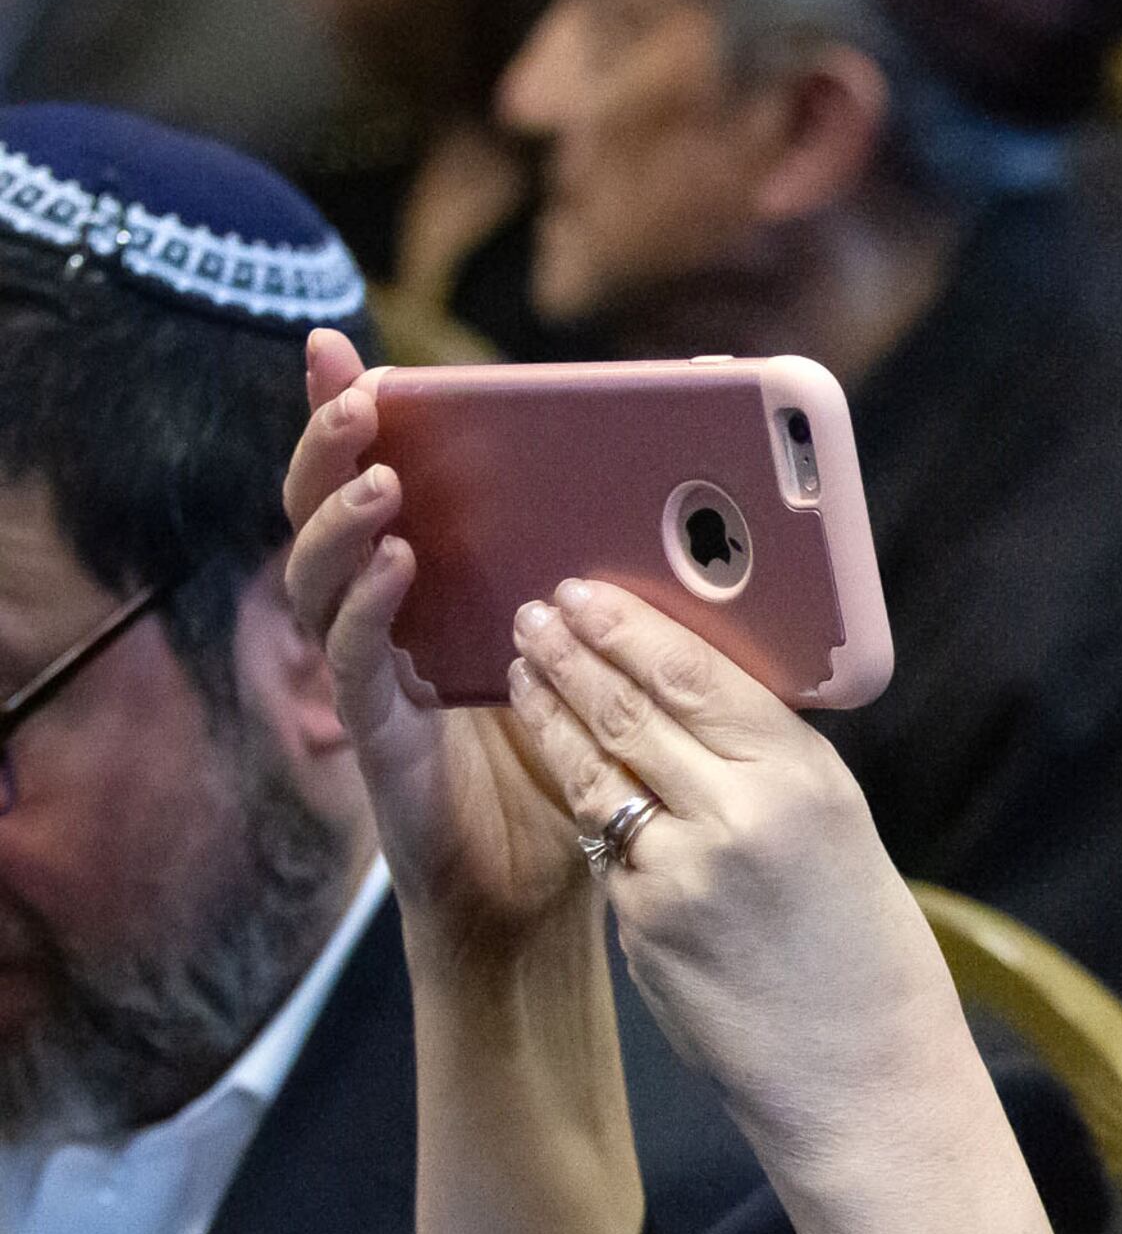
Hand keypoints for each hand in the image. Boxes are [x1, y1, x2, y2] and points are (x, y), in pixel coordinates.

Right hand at [281, 329, 588, 961]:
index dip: (349, 416)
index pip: (378, 483)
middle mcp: (383, 618)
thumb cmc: (579, 759)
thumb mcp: (603, 647)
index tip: (343, 347)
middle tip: (358, 390)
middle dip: (331, 446)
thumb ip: (611, 577)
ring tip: (380, 478)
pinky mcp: (379, 736)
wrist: (551, 886)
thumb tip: (687, 492)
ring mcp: (370, 676)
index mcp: (432, 585)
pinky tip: (395, 566)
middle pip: (327, 514)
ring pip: (322, 581)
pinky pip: (360, 661)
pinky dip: (371, 608)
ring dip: (345, 523)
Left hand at [505, 581, 1066, 1233]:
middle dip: (573, 651)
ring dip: (549, 708)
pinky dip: (572, 792)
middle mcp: (745, 810)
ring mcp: (686, 868)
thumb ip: (772, 774)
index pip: (700, 675)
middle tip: (533, 609)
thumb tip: (697, 718)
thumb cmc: (867, 962)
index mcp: (809, 778)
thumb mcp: (840, 837)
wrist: (866, 1081)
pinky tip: (550, 762)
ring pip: (595, 766)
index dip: (631, 629)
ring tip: (520, 666)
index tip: (586, 591)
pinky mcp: (645, 922)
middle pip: (633, 706)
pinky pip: (599, 841)